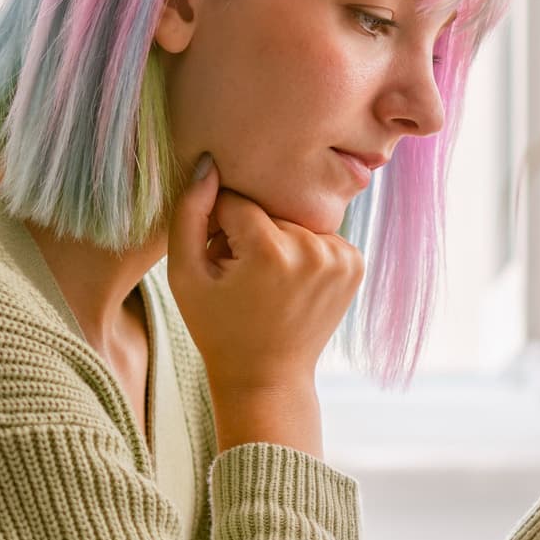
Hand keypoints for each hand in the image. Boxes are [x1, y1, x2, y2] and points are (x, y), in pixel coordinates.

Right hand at [165, 155, 363, 453]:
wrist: (267, 376)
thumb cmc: (217, 327)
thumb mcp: (184, 274)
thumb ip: (189, 213)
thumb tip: (209, 163)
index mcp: (271, 251)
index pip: (235, 202)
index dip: (219, 228)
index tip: (219, 259)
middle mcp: (314, 249)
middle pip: (269, 209)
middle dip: (251, 232)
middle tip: (241, 274)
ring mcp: (342, 257)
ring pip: (294, 220)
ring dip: (278, 239)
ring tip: (265, 280)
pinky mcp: (355, 263)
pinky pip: (318, 234)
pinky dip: (304, 250)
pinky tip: (291, 282)